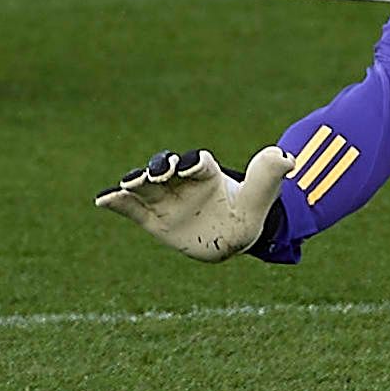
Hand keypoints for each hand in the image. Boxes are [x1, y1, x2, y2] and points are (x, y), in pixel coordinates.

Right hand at [94, 146, 290, 263]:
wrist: (233, 232)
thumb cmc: (248, 208)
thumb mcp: (263, 193)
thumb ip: (269, 173)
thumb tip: (288, 158)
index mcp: (206, 171)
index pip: (197, 162)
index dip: (191, 161)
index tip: (186, 166)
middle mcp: (181, 181)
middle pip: (166, 170)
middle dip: (159, 169)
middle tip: (154, 173)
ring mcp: (165, 199)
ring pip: (146, 188)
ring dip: (135, 184)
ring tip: (126, 185)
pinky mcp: (152, 218)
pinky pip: (131, 210)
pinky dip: (116, 203)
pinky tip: (101, 199)